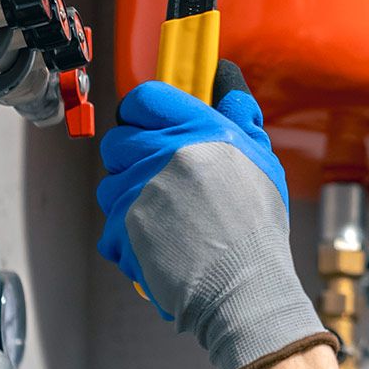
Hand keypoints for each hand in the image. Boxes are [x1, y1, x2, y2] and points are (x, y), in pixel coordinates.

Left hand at [97, 63, 329, 368]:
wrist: (245, 286)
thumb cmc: (257, 227)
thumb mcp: (259, 159)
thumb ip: (239, 116)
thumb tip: (227, 81)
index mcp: (196, 130)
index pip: (144, 98)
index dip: (142, 111)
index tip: (149, 125)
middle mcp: (162, 154)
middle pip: (117, 140)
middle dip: (132, 157)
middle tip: (160, 179)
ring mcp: (137, 192)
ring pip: (108, 185)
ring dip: (128, 199)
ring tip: (164, 219)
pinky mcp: (121, 229)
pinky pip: (109, 226)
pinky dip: (128, 238)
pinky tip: (158, 245)